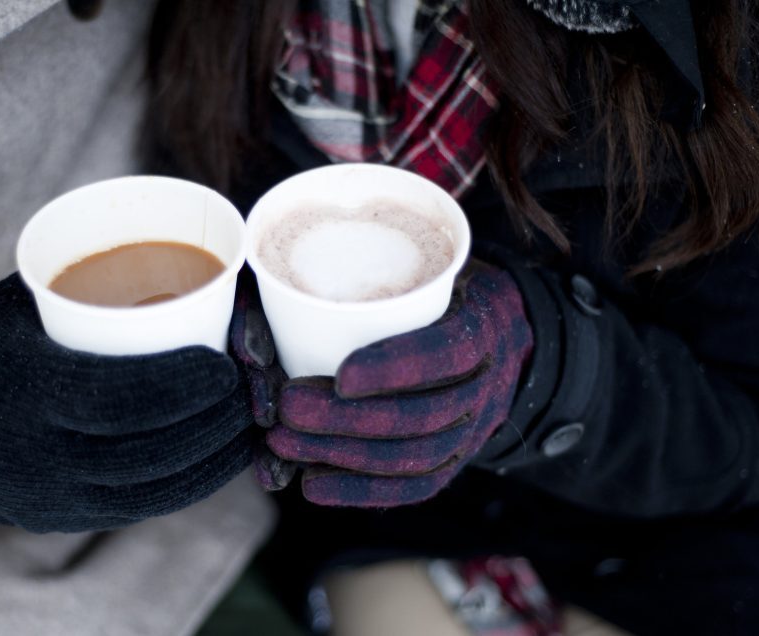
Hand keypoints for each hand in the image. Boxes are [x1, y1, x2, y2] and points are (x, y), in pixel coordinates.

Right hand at [0, 274, 252, 531]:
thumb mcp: (14, 303)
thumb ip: (86, 283)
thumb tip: (179, 250)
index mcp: (25, 389)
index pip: (118, 398)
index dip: (182, 385)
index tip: (226, 364)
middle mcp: (39, 454)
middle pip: (149, 450)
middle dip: (215, 423)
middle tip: (253, 390)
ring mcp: (51, 496)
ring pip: (154, 489)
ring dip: (214, 459)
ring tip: (247, 423)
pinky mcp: (62, 517)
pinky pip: (138, 508)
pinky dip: (187, 486)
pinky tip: (217, 460)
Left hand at [235, 262, 532, 506]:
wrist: (498, 328)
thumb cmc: (432, 285)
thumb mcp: (416, 260)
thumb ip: (346, 276)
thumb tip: (261, 319)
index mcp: (482, 322)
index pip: (447, 351)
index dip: (395, 368)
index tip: (340, 375)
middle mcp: (488, 381)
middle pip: (425, 415)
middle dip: (348, 419)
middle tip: (285, 408)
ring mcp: (475, 427)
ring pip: (417, 457)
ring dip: (343, 456)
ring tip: (281, 443)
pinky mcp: (454, 459)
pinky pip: (415, 488)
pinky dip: (360, 491)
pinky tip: (311, 485)